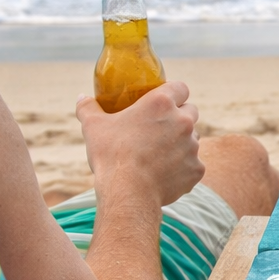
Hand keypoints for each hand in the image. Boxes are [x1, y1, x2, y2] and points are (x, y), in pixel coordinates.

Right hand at [76, 82, 203, 207]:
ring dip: (182, 142)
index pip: (180, 88)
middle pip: (191, 111)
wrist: (128, 191)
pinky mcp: (196, 169)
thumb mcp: (92, 126)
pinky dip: (182, 168)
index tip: (165, 100)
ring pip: (193, 139)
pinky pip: (193, 164)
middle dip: (180, 116)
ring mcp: (193, 146)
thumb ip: (88, 108)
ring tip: (160, 153)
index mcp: (161, 103)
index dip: (174, 92)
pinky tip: (165, 173)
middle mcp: (183, 121)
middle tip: (161, 127)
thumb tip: (81, 97)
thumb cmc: (110, 155)